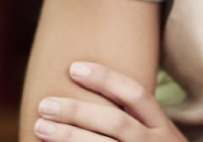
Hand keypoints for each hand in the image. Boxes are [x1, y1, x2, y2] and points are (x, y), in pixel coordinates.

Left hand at [33, 62, 188, 141]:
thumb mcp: (159, 139)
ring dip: (69, 137)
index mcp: (163, 129)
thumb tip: (86, 90)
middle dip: (78, 111)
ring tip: (40, 127)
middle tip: (45, 104)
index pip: (136, 95)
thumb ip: (136, 121)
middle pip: (116, 122)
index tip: (74, 68)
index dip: (106, 79)